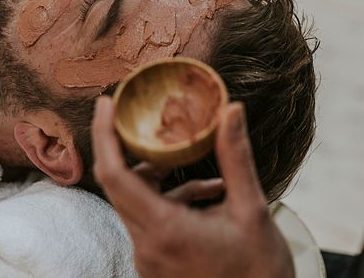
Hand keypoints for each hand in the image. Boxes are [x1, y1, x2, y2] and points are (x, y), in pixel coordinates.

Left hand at [92, 98, 294, 277]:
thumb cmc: (259, 273)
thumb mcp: (252, 210)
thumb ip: (235, 158)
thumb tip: (230, 111)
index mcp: (164, 230)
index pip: (114, 175)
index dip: (104, 135)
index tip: (107, 103)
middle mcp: (147, 248)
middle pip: (121, 186)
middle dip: (131, 149)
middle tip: (142, 117)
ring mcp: (149, 261)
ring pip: (139, 204)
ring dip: (163, 180)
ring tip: (209, 177)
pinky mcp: (157, 267)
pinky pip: (152, 223)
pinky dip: (172, 203)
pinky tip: (211, 198)